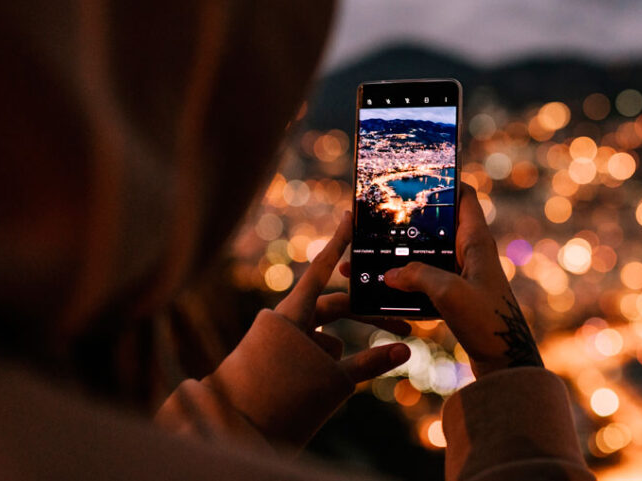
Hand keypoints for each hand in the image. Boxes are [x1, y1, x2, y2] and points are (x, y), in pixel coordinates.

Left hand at [274, 212, 410, 382]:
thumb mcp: (333, 382)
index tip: (349, 215)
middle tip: (403, 327)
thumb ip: (371, 363)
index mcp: (293, 312)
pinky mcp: (277, 358)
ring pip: (324, 335)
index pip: (323, 267)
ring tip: (340, 379)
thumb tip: (407, 351)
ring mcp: (281, 340)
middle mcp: (286, 320)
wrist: (234, 427)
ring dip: (341, 352)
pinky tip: (322, 386)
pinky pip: (310, 351)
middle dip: (368, 318)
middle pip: (336, 307)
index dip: (338, 241)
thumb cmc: (280, 399)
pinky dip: (324, 365)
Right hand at [383, 184, 542, 377]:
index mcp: (476, 241)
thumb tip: (389, 274)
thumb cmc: (486, 322)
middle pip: (437, 226)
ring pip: (427, 257)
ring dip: (400, 257)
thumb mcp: (449, 293)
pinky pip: (426, 283)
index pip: (464, 197)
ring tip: (366, 258)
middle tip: (376, 219)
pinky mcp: (456, 298)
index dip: (444, 183)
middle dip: (408, 223)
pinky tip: (380, 290)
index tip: (415, 176)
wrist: (506, 363)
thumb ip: (418, 275)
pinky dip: (405, 284)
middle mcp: (471, 254)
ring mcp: (464, 276)